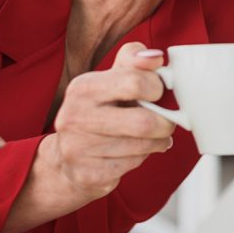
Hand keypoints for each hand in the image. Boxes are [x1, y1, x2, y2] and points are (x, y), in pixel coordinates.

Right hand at [48, 42, 173, 198]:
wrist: (66, 157)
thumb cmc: (99, 111)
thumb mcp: (112, 79)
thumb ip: (135, 62)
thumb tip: (155, 57)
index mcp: (83, 88)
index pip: (135, 82)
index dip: (158, 88)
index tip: (159, 93)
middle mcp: (74, 117)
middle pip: (143, 122)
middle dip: (165, 123)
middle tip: (166, 121)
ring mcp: (78, 149)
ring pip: (143, 146)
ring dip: (156, 141)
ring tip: (151, 135)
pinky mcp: (88, 175)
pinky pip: (133, 165)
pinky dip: (143, 157)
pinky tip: (135, 150)